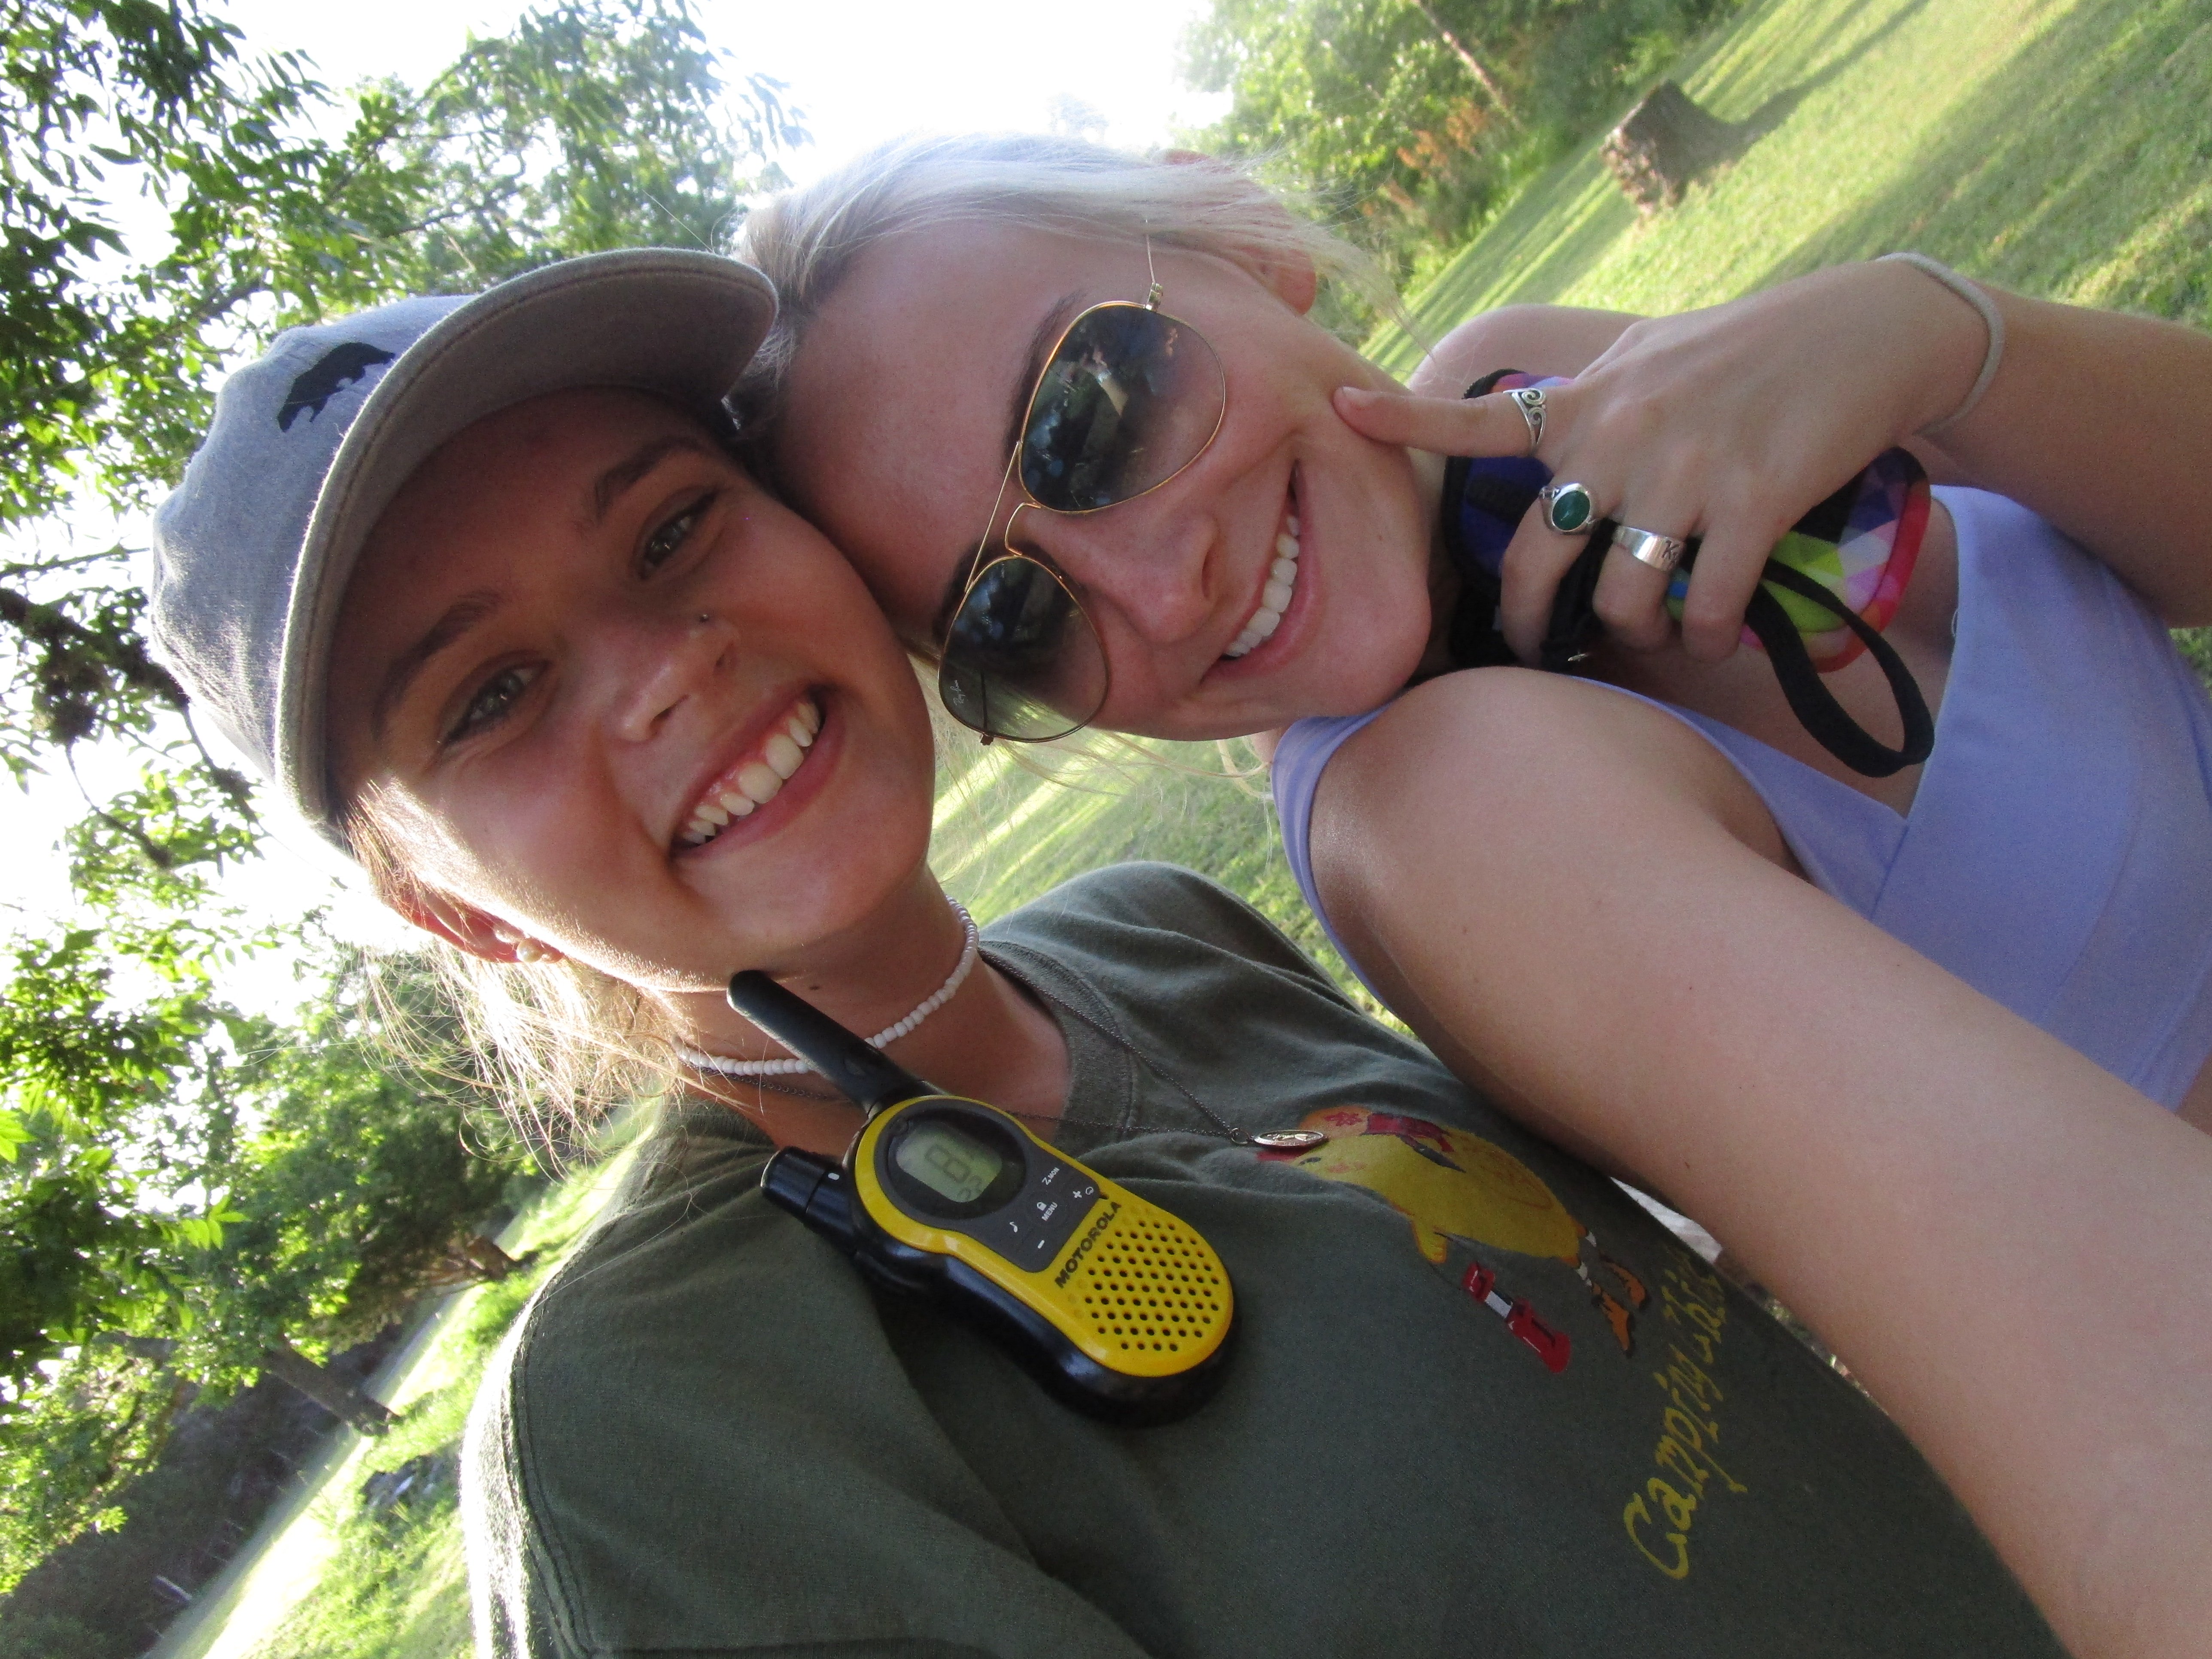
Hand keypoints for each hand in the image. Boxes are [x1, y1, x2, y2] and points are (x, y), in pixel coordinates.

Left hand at [1337, 261, 1985, 662]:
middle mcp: (1621, 435)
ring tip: (1662, 632)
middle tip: (1538, 652)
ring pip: (1621, 599)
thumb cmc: (1752, 351)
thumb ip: (1589, 404)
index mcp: (1588, 404)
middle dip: (1528, 626)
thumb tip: (1538, 433)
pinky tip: (1717, 636)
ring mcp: (1684, 470)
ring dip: (1634, 634)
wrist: (1868, 332)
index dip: (1407, 419)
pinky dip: (1706, 637)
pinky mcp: (1753, 500)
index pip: (1480, 419)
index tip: (1342, 407)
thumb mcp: (1650, 359)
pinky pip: (1704, 606)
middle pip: (1537, 561)